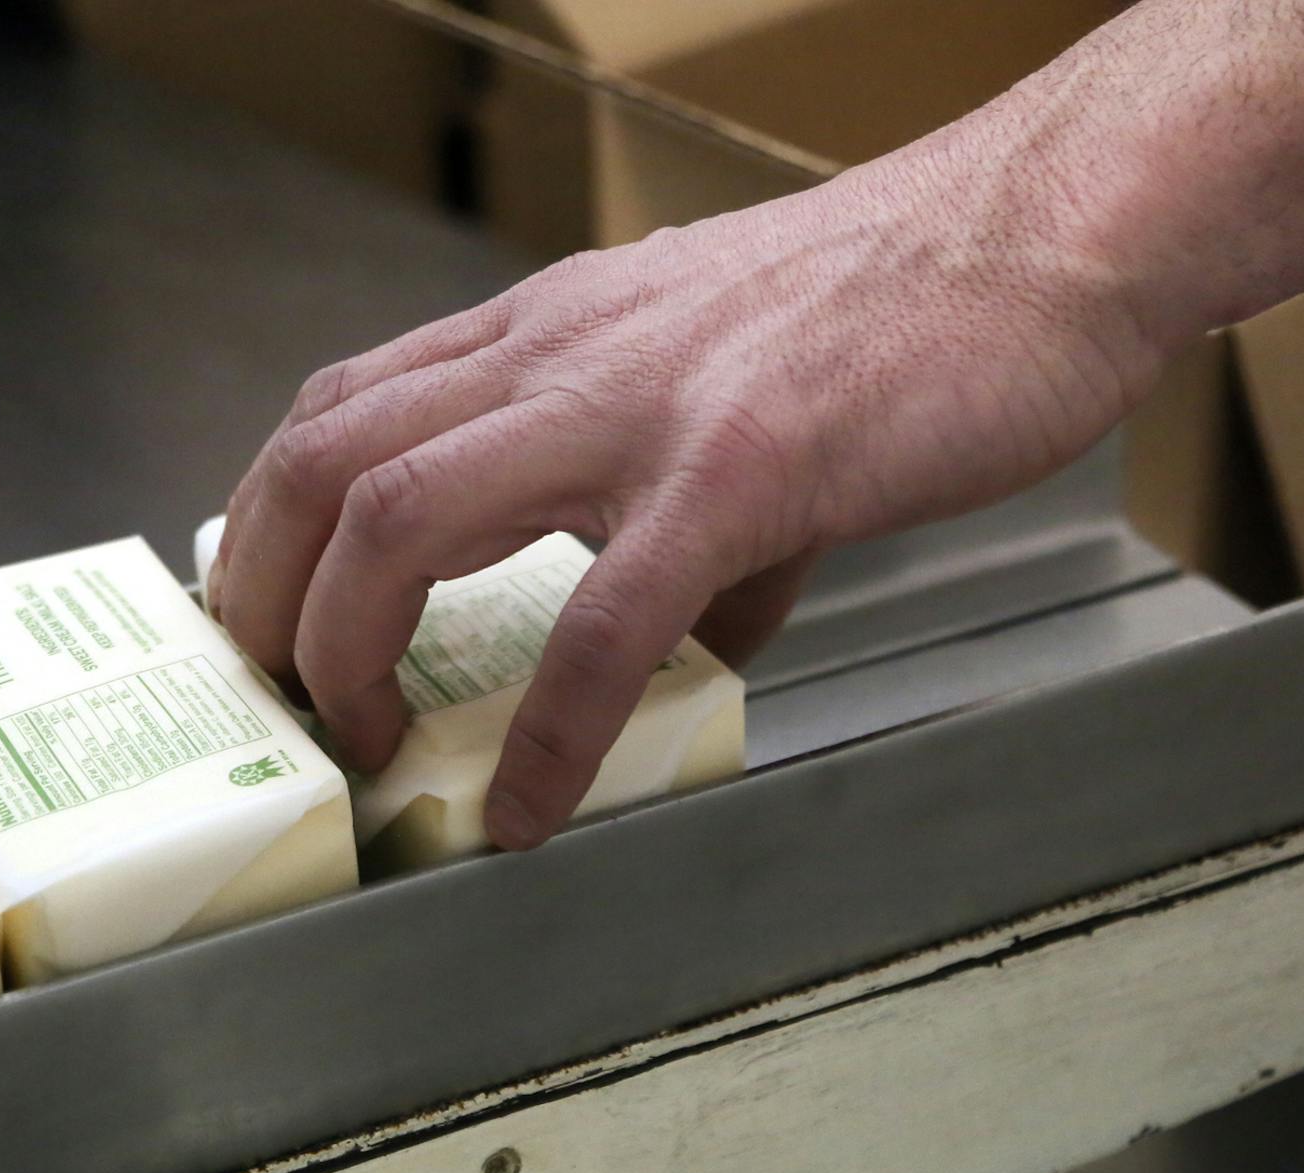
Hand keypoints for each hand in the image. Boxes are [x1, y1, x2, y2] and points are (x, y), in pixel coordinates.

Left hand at [209, 143, 1178, 850]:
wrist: (1037, 232)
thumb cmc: (891, 302)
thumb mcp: (729, 392)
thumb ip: (677, 520)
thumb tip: (683, 652)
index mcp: (547, 334)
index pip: (340, 412)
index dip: (267, 528)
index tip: (266, 625)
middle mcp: (558, 357)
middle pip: (325, 464)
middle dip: (266, 602)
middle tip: (282, 707)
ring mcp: (639, 410)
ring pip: (405, 515)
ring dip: (350, 651)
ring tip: (370, 750)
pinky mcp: (739, 474)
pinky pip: (603, 622)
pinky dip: (548, 733)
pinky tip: (530, 810)